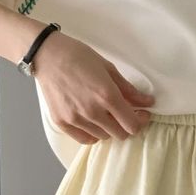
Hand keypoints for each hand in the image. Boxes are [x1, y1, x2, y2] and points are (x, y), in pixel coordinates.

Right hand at [31, 31, 155, 144]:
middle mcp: (92, 111)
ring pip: (103, 137)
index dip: (141, 121)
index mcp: (107, 96)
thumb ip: (128, 89)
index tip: (141, 113)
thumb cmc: (79, 56)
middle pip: (120, 134)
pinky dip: (93, 133)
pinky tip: (93, 121)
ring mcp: (76, 119)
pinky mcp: (62, 123)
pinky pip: (85, 139)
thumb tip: (147, 102)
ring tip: (106, 113)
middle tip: (125, 113)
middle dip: (127, 125)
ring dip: (110, 128)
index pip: (132, 125)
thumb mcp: (108, 68)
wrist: (48, 55)